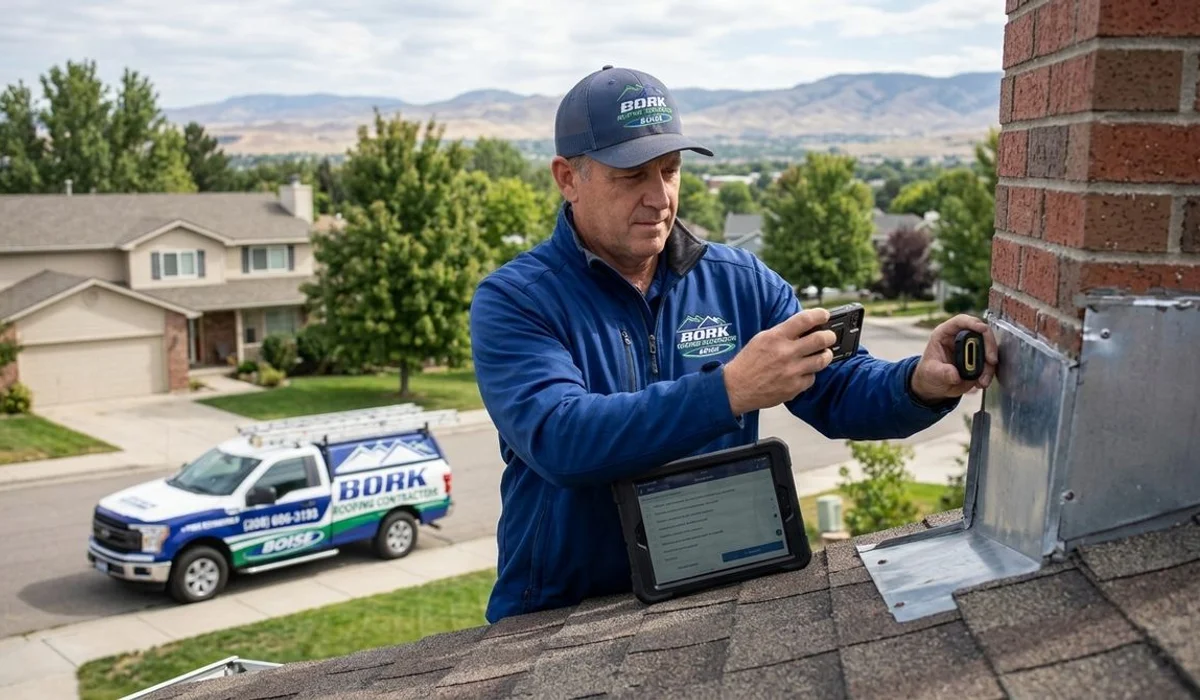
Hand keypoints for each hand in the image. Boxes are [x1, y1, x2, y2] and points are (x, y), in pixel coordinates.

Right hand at [723, 308, 837, 415]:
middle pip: (821, 339)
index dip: (820, 315)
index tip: (825, 315)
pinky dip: (810, 374)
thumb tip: (805, 326)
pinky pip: (812, 378)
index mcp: (776, 337)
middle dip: (829, 336)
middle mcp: (786, 353)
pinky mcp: (794, 387)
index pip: (805, 320)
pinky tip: (803, 372)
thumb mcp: (761, 339)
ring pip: (822, 359)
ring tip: (823, 353)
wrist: (736, 388)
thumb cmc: (748, 362)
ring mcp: (791, 371)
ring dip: (826, 355)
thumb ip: (783, 332)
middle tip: (829, 337)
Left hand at [910, 314, 998, 402]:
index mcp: (945, 334)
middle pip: (981, 333)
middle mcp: (960, 338)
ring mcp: (971, 349)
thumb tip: (955, 375)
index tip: (982, 329)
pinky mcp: (978, 361)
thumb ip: (942, 372)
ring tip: (982, 380)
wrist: (934, 386)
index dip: (973, 323)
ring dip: (989, 365)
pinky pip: (989, 364)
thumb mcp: (930, 372)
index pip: (960, 321)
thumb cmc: (929, 372)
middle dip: (989, 346)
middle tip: (990, 360)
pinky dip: (989, 373)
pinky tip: (982, 382)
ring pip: (988, 350)